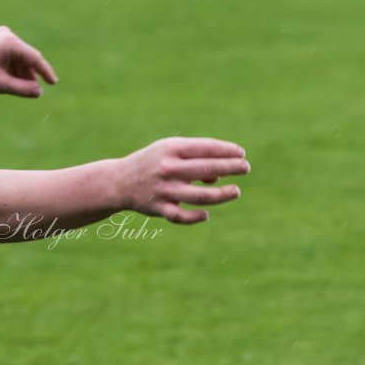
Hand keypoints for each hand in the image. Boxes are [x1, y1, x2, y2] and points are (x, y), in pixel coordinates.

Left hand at [0, 27, 57, 96]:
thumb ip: (22, 89)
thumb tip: (38, 91)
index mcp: (10, 42)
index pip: (35, 58)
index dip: (46, 72)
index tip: (54, 83)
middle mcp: (6, 34)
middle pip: (25, 57)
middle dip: (29, 74)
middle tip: (32, 90)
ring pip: (16, 55)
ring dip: (19, 70)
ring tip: (18, 87)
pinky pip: (7, 52)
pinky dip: (10, 64)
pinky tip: (7, 77)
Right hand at [117, 137, 248, 223]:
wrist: (118, 181)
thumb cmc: (152, 163)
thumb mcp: (167, 152)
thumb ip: (194, 158)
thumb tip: (219, 176)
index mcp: (169, 150)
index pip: (205, 148)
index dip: (227, 151)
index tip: (241, 153)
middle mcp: (167, 168)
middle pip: (207, 169)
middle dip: (231, 168)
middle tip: (246, 168)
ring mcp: (163, 190)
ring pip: (200, 196)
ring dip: (222, 194)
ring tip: (236, 191)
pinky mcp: (158, 208)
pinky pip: (181, 216)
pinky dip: (195, 217)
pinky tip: (206, 214)